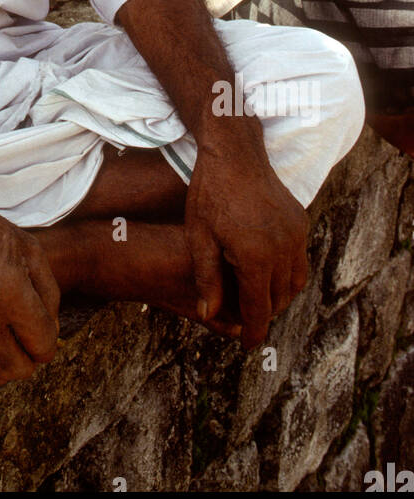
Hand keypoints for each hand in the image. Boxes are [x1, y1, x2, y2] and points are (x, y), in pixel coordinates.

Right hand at [0, 194, 60, 388]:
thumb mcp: (27, 248)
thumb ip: (48, 292)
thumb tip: (51, 329)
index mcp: (9, 289)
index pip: (41, 344)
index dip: (47, 345)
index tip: (41, 338)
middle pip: (15, 368)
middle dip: (27, 362)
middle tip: (24, 348)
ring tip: (0, 353)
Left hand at [184, 135, 308, 349]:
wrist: (234, 153)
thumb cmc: (210, 193)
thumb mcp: (199, 238)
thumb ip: (207, 279)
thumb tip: (207, 314)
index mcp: (256, 257)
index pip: (259, 309)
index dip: (253, 331)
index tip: (248, 345)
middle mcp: (282, 249)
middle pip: (279, 299)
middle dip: (264, 313)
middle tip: (244, 319)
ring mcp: (295, 234)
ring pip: (294, 282)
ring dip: (278, 295)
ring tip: (256, 298)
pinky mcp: (300, 221)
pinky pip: (299, 259)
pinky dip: (286, 273)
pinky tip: (267, 271)